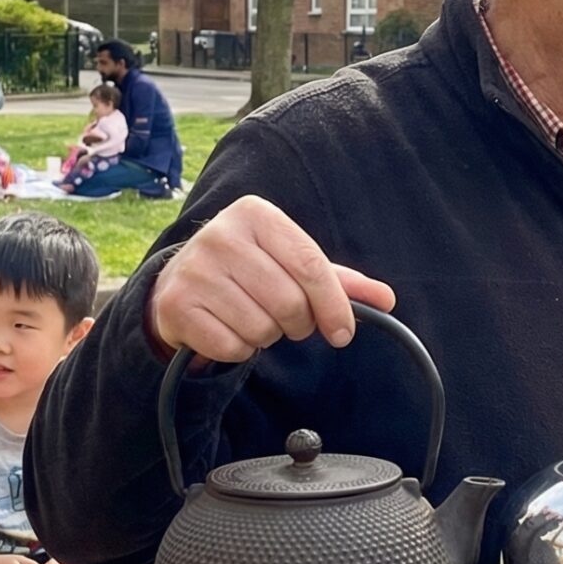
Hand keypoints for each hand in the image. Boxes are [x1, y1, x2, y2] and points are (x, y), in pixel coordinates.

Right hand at [149, 196, 396, 361]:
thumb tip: (386, 299)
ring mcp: (194, 270)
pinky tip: (228, 328)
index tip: (343, 333)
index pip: (311, 266)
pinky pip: (232, 347)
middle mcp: (220, 235)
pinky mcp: (176, 306)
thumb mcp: (291, 265)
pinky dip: (239, 349)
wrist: (181, 283)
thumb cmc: (249, 271)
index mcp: (255, 214)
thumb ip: (339, 281)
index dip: (334, 306)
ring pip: (262, 329)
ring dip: (266, 336)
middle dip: (297, 323)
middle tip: (285, 319)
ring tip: (252, 318)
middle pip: (289, 302)